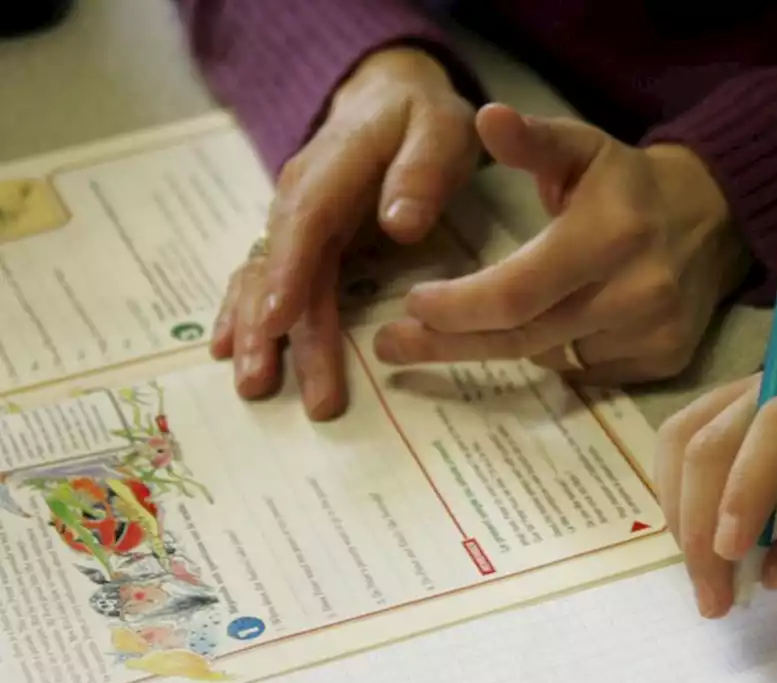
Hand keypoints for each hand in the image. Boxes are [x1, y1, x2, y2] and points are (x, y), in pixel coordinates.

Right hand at [212, 48, 479, 419]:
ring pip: (265, 280)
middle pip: (281, 266)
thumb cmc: (421, 119)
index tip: (276, 319)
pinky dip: (248, 316)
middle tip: (267, 385)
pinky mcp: (298, 242)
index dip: (287, 271)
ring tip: (255, 387)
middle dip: (273, 328)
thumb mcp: (440, 129)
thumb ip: (423, 172)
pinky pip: (266, 280)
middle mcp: (299, 197)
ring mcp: (293, 221)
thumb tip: (400, 223)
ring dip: (256, 334)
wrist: (390, 97)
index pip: (305, 222)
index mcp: (333, 168)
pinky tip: (232, 353)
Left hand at [373, 104, 751, 384]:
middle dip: (450, 343)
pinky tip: (544, 329)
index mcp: (609, 235)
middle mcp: (637, 292)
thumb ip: (530, 141)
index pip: (515, 293)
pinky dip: (555, 355)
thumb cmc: (627, 184)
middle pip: (522, 338)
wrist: (713, 219)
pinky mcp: (665, 362)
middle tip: (394, 343)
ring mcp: (653, 334)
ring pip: (550, 359)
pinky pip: (585, 373)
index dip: (456, 308)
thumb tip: (487, 118)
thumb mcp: (580, 148)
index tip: (412, 305)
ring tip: (455, 333)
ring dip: (500, 345)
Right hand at [655, 352, 776, 617]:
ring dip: (682, 511)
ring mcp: (765, 383)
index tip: (733, 558)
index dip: (749, 484)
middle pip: (718, 432)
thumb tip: (770, 575)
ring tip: (708, 581)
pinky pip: (691, 441)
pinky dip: (684, 494)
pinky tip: (707, 545)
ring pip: (687, 434)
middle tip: (717, 602)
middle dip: (701, 521)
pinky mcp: (747, 405)